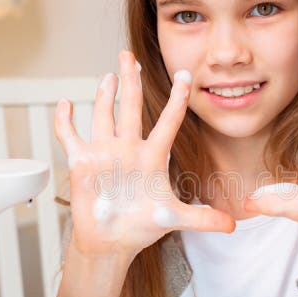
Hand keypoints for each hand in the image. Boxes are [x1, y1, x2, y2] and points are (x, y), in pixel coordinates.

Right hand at [54, 50, 235, 261]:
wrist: (113, 241)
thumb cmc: (142, 226)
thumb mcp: (175, 219)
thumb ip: (203, 219)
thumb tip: (232, 226)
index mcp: (153, 156)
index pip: (169, 121)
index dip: (178, 99)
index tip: (186, 75)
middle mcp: (129, 149)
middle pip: (131, 107)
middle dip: (130, 81)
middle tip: (128, 55)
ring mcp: (105, 154)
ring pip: (104, 116)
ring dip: (105, 96)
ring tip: (108, 75)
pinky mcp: (82, 163)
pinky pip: (70, 136)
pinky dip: (64, 121)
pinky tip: (64, 104)